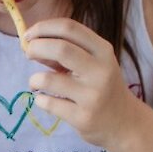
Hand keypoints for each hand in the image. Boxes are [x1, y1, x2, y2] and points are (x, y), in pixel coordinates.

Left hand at [23, 17, 150, 150]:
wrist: (124, 123)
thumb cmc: (102, 87)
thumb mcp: (94, 64)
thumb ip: (67, 52)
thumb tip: (31, 43)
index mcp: (103, 51)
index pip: (69, 28)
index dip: (43, 27)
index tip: (29, 35)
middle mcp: (100, 71)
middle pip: (60, 48)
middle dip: (35, 48)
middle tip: (28, 54)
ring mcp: (92, 96)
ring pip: (48, 79)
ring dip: (34, 79)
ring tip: (36, 83)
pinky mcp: (83, 118)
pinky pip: (48, 103)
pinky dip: (39, 99)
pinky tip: (45, 100)